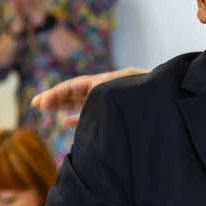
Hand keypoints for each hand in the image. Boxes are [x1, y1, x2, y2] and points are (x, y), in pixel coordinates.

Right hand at [32, 68, 147, 126]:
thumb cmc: (152, 93)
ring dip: (63, 105)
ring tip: (44, 108)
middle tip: (35, 104)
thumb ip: (113, 84)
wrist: (169, 103)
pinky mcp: (115, 113)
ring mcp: (110, 102)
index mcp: (108, 82)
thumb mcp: (133, 85)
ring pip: (81, 102)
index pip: (78, 85)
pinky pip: (93, 114)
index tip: (42, 102)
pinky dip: (79, 118)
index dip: (59, 93)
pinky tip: (66, 124)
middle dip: (55, 97)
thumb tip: (91, 85)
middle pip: (76, 92)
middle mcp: (106, 90)